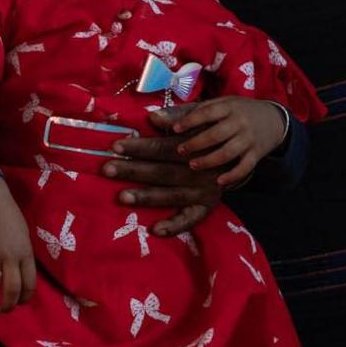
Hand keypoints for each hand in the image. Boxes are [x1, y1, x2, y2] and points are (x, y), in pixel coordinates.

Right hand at [0, 174, 35, 310]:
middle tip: (2, 310)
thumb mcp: (23, 235)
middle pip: (12, 289)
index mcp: (25, 252)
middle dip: (7, 305)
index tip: (19, 303)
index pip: (29, 283)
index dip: (24, 298)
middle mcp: (10, 255)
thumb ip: (22, 255)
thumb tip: (20, 276)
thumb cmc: (8, 216)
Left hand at [101, 119, 223, 235]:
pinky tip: (155, 230)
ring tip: (122, 197)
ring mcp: (203, 191)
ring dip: (146, 196)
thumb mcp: (197, 118)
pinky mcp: (206, 207)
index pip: (163, 147)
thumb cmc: (206, 133)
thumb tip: (152, 116)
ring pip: (171, 194)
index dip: (140, 147)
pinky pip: (190, 219)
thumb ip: (175, 117)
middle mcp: (200, 170)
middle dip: (134, 170)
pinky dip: (174, 226)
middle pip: (163, 171)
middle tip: (107, 169)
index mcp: (195, 146)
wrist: (238, 153)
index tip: (116, 146)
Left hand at [166, 97, 288, 187]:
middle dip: (196, 143)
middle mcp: (239, 122)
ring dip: (210, 160)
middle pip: (216, 134)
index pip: (208, 112)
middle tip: (179, 151)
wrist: (273, 119)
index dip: (191, 120)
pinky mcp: (256, 154)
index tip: (175, 129)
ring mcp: (248, 139)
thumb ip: (186, 112)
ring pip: (229, 152)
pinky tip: (219, 182)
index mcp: (227, 107)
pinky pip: (245, 167)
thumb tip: (153, 117)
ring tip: (193, 165)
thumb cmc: (234, 112)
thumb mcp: (215, 105)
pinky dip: (233, 176)